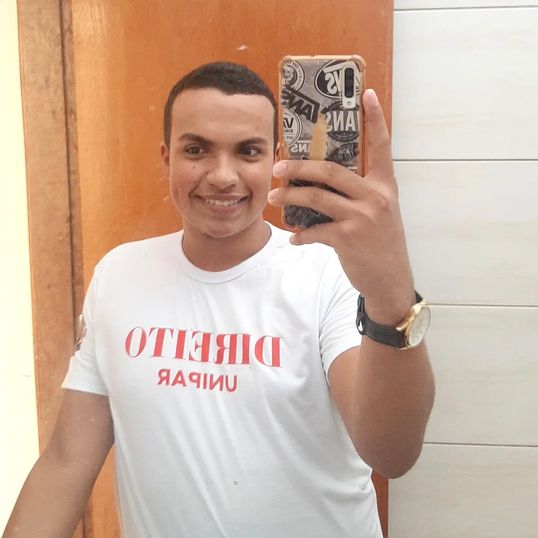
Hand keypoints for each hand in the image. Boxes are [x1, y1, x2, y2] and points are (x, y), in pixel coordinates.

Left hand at [268, 89, 414, 323]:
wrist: (390, 279)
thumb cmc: (382, 243)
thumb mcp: (381, 212)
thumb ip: (360, 193)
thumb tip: (324, 182)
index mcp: (384, 185)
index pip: (381, 146)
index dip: (375, 119)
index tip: (368, 94)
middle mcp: (375, 196)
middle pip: (330, 170)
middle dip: (299, 166)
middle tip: (278, 165)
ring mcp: (362, 217)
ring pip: (316, 197)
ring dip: (290, 197)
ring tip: (273, 197)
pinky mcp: (348, 239)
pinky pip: (314, 231)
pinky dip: (301, 235)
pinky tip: (295, 239)